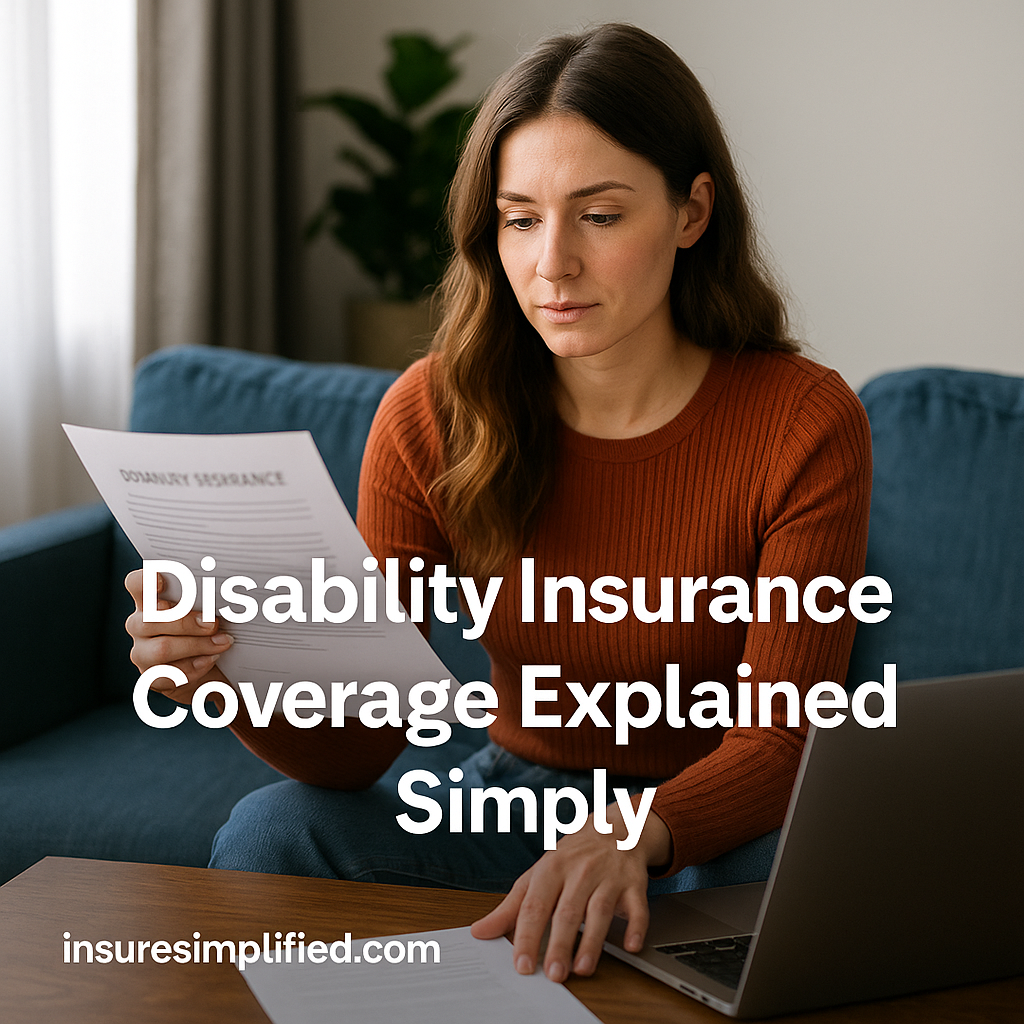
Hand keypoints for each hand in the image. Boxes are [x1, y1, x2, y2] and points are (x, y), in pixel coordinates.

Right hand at [124, 569, 233, 701]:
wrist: (208, 670)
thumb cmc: (205, 631)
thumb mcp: (207, 611)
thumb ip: (207, 602)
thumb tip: (228, 595)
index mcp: (151, 601)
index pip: (136, 584)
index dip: (144, 581)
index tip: (161, 581)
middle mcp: (140, 624)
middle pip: (151, 619)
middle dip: (186, 622)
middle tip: (214, 623)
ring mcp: (142, 651)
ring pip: (162, 648)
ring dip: (197, 646)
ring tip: (221, 643)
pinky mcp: (150, 676)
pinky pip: (168, 674)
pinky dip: (194, 668)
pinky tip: (210, 660)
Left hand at [470, 797, 671, 981]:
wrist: (614, 829)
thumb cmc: (570, 858)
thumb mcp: (537, 876)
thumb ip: (510, 907)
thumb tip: (480, 931)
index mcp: (551, 868)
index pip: (536, 906)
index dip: (527, 936)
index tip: (521, 964)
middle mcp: (580, 872)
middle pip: (568, 911)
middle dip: (560, 944)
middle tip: (553, 974)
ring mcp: (608, 878)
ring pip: (600, 911)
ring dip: (592, 941)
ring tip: (581, 968)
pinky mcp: (634, 885)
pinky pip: (638, 907)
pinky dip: (637, 927)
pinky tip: (631, 946)